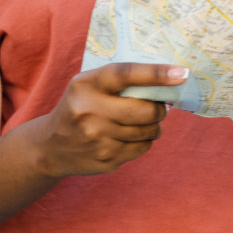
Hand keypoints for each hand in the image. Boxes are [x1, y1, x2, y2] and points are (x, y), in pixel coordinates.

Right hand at [26, 63, 187, 177]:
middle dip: (160, 109)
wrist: (51, 146)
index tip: (180, 73)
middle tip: (161, 107)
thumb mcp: (88, 85)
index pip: (126, 74)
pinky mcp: (105, 159)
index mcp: (87, 85)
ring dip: (154, 126)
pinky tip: (131, 136)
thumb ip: (119, 80)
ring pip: (147, 131)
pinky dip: (144, 141)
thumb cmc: (79, 106)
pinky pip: (141, 148)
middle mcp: (89, 111)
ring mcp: (97, 139)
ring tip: (146, 121)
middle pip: (144, 110)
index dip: (156, 74)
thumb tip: (168, 81)